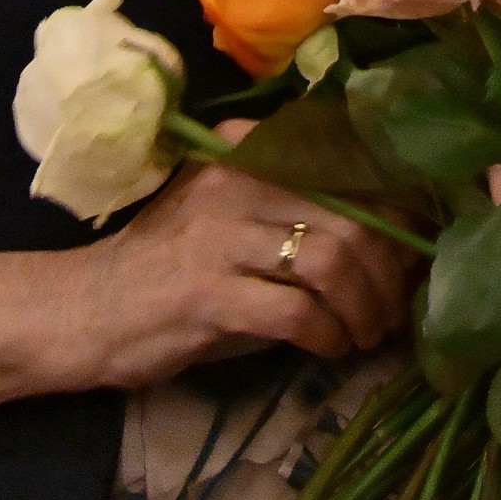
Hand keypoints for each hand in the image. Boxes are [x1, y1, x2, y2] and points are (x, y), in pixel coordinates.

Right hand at [75, 121, 418, 388]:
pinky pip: (296, 312)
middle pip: (351, 217)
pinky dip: (326, 335)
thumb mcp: (228, 209)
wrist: (85, 308)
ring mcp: (220, 234)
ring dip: (363, 307)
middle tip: (392, 305)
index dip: (395, 205)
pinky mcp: (208, 293)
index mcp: (248, 151)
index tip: (415, 241)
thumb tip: (386, 221)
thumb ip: (292, 200)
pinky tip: (328, 348)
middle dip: (386, 270)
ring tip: (365, 332)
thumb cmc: (168, 261)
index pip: (346, 163)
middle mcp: (237, 179)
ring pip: (331, 261)